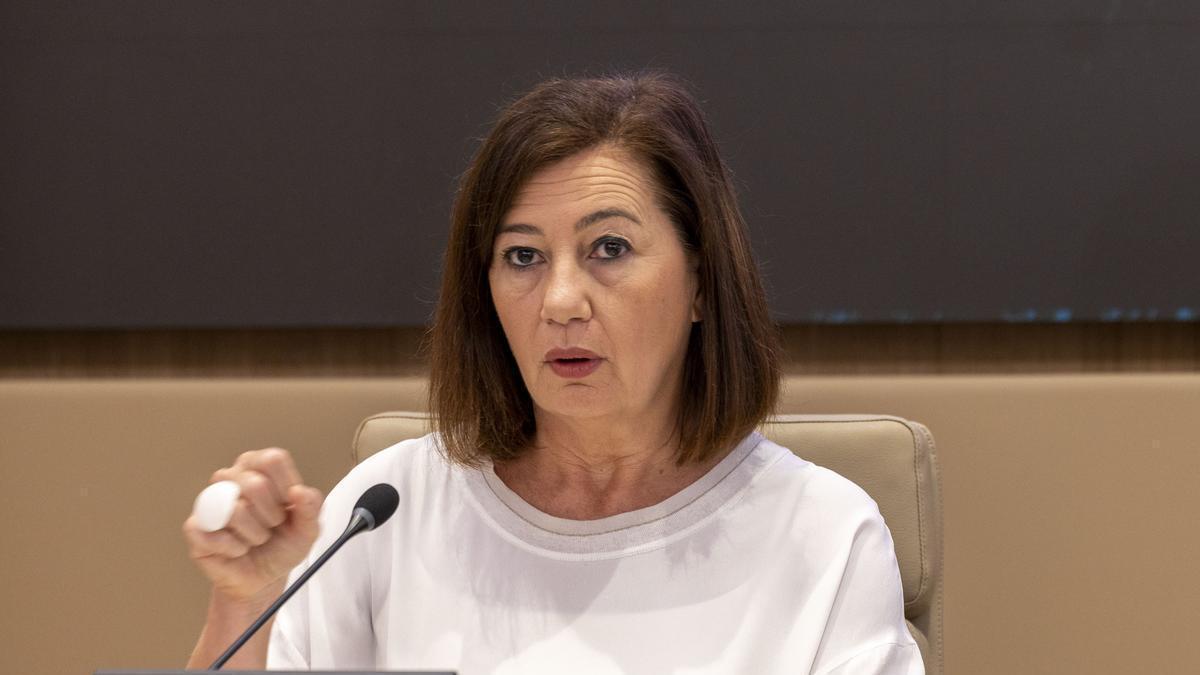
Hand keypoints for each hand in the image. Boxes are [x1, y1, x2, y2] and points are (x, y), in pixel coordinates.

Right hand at [182, 448, 322, 604]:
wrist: (263, 578)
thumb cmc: (283, 545)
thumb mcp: (308, 529)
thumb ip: (311, 508)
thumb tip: (299, 491)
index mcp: (259, 467)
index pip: (272, 460)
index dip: (286, 487)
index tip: (289, 506)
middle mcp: (231, 477)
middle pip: (255, 484)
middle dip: (273, 515)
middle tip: (272, 526)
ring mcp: (209, 501)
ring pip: (236, 510)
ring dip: (255, 534)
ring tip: (256, 540)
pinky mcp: (195, 527)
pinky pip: (213, 533)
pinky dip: (234, 548)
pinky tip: (238, 550)